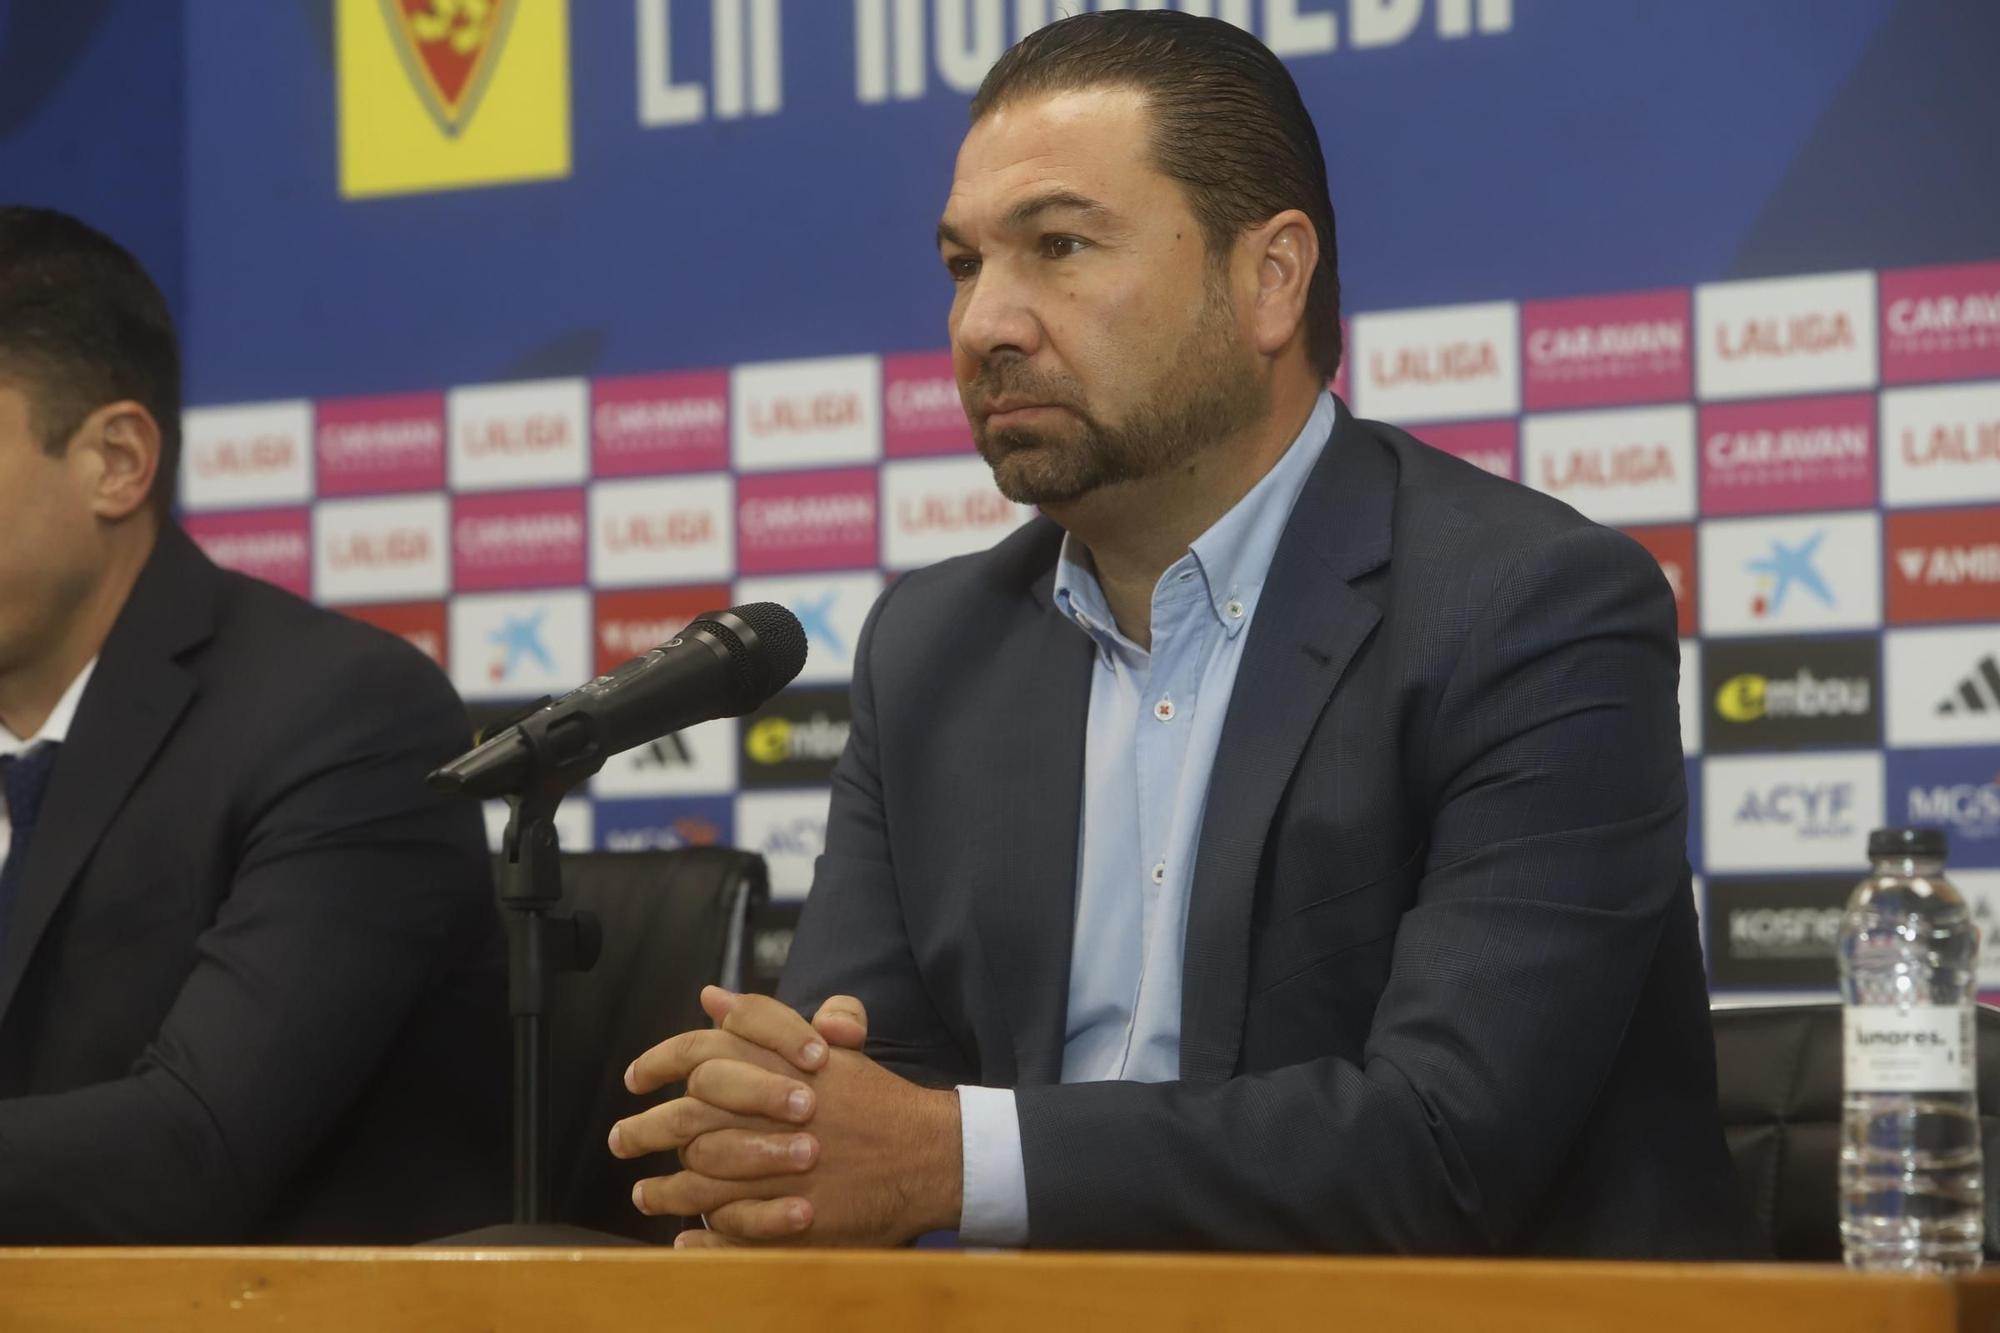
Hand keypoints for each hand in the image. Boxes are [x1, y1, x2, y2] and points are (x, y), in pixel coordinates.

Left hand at [611, 989, 960, 1245]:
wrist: (929, 1153)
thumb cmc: (878, 1100)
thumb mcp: (835, 1044)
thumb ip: (770, 1021)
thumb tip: (712, 998)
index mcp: (776, 1063)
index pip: (700, 1051)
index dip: (659, 1061)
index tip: (635, 1078)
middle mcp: (770, 1110)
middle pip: (684, 1117)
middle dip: (644, 1130)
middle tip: (620, 1140)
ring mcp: (778, 1166)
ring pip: (698, 1178)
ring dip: (664, 1189)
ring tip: (644, 1194)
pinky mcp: (791, 1214)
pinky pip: (729, 1226)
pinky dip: (702, 1235)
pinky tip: (685, 1237)